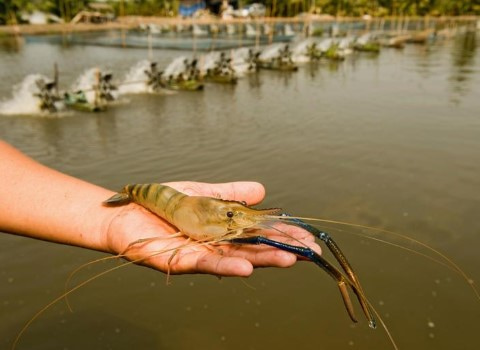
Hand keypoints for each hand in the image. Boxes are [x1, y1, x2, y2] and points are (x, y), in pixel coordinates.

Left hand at [104, 181, 320, 276]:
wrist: (127, 211)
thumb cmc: (164, 203)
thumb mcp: (204, 193)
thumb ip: (231, 194)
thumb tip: (263, 190)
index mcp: (224, 230)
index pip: (259, 234)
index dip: (283, 235)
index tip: (308, 236)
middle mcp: (216, 246)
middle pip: (254, 250)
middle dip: (282, 250)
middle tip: (311, 252)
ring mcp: (200, 255)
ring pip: (236, 260)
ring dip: (262, 261)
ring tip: (289, 260)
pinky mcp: (180, 261)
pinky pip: (206, 265)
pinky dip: (227, 268)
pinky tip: (247, 269)